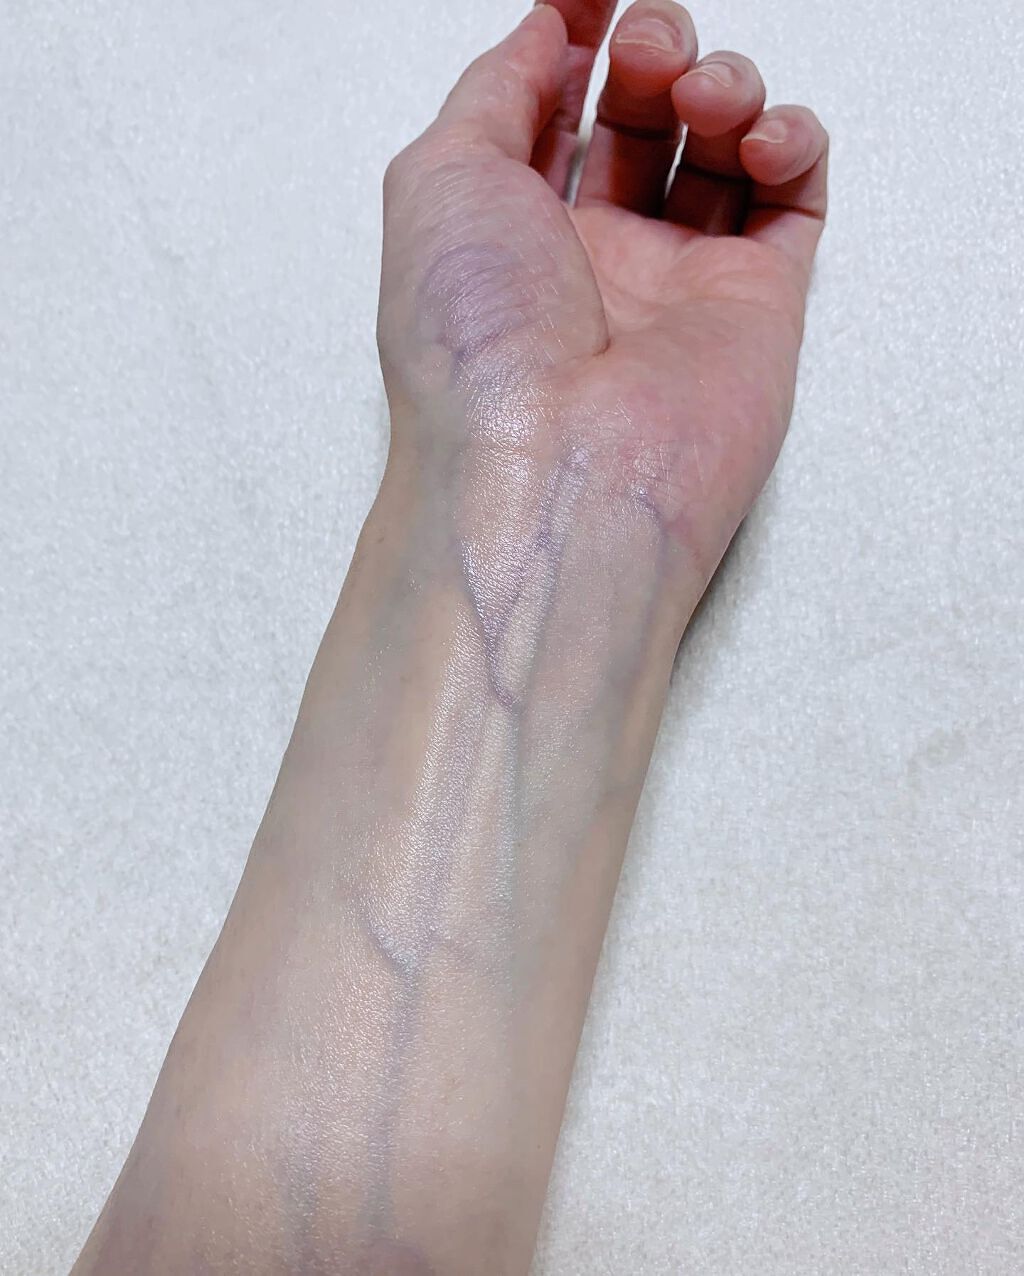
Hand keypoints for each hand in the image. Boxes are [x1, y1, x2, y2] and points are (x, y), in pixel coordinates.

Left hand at [377, 0, 827, 578]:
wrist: (559, 469)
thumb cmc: (478, 347)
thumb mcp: (438, 179)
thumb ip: (496, 89)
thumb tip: (547, 32)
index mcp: (510, 233)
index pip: (556, 113)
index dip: (576, 40)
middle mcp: (593, 258)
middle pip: (643, 119)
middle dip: (653, 55)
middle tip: (648, 53)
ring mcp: (678, 282)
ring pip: (722, 148)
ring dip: (721, 84)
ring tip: (700, 96)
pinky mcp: (758, 306)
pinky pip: (794, 199)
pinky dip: (792, 141)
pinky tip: (762, 137)